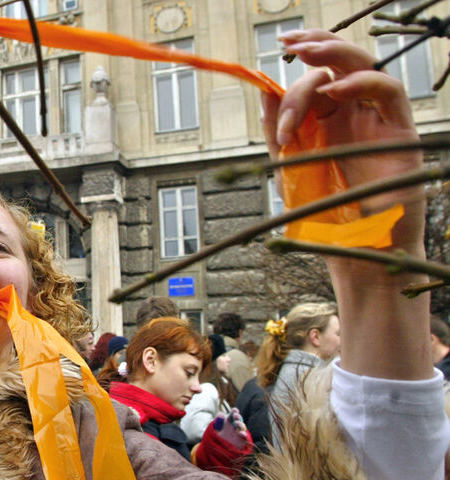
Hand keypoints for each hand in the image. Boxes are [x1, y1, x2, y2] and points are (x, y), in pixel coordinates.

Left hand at [213, 408, 248, 448]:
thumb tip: (221, 413)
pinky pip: (245, 437)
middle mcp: (235, 427)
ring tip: (236, 423)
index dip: (234, 412)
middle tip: (235, 415)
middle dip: (238, 417)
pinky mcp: (242, 440)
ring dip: (240, 424)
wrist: (220, 449)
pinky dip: (244, 434)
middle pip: (238, 420)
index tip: (235, 410)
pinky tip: (241, 433)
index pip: (232, 415)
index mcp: (229, 422)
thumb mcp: (216, 429)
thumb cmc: (218, 438)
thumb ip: (218, 421)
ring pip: (242, 427)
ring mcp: (239, 433)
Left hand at [261, 30, 431, 379]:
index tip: (266, 86)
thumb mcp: (289, 170)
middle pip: (338, 66)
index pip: (311, 83)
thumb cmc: (323, 216)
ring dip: (335, 54)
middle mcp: (351, 116)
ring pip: (364, 68)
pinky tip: (336, 90)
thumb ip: (278, 132)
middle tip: (289, 44)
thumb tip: (263, 89)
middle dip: (315, 47)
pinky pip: (388, 93)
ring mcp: (375, 121)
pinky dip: (363, 83)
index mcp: (324, 123)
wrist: (353, 253)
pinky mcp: (399, 132)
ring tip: (305, 54)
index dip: (289, 81)